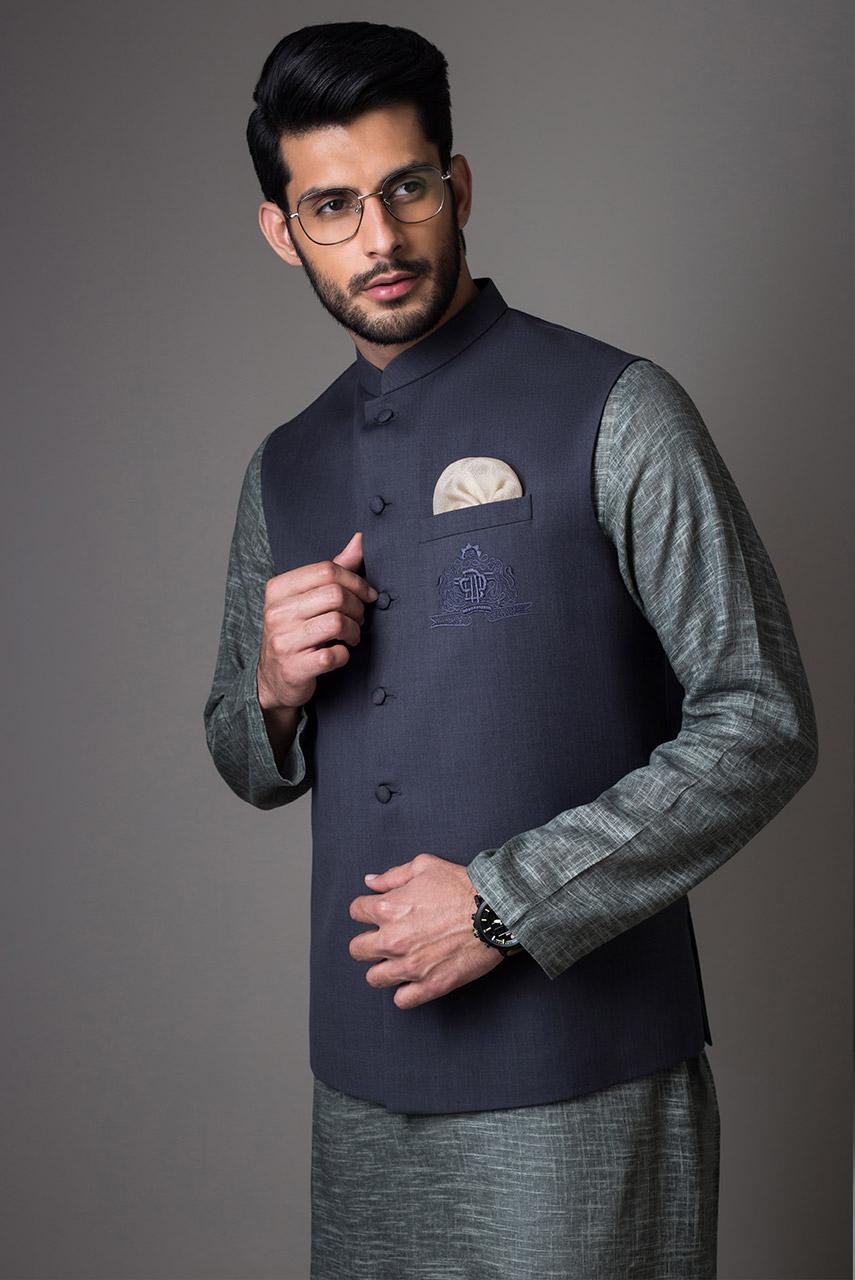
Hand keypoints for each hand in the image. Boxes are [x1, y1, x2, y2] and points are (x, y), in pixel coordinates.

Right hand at [257, 532, 376, 713]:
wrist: (273, 679)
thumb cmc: (296, 631)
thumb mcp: (307, 597)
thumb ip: (334, 569)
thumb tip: (360, 539)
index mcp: (278, 588)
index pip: (327, 570)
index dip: (356, 581)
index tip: (368, 594)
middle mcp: (276, 613)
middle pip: (335, 595)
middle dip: (358, 607)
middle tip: (360, 617)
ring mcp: (283, 641)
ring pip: (337, 623)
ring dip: (355, 630)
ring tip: (353, 635)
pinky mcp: (294, 668)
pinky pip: (334, 655)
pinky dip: (345, 655)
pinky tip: (340, 654)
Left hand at [349, 854, 502, 1008]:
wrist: (495, 912)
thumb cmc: (462, 886)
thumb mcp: (425, 867)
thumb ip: (392, 875)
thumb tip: (370, 882)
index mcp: (388, 908)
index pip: (356, 912)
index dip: (366, 910)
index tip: (377, 913)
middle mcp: (393, 940)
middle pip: (357, 949)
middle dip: (368, 942)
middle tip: (384, 938)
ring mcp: (410, 966)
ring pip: (374, 978)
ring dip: (382, 969)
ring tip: (397, 961)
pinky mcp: (430, 985)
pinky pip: (401, 1000)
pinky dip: (404, 992)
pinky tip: (412, 980)